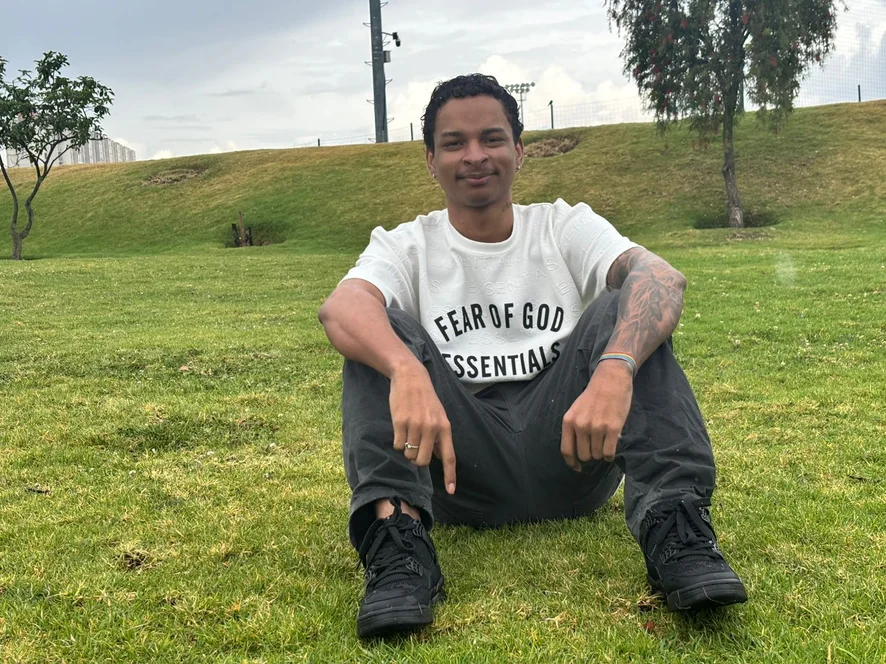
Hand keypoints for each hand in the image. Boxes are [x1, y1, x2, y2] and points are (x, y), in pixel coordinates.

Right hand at [390, 362, 456, 493]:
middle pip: (422, 461)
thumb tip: (440, 458)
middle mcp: (432, 428)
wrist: (410, 377)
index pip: (449, 456)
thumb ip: (440, 437)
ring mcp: (416, 425)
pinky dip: (398, 441)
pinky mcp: (400, 422)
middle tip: (415, 446)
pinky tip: (400, 427)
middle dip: (416, 459)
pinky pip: (398, 446)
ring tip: (408, 432)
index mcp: (444, 428)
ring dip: (406, 449)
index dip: (450, 475)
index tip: (451, 491)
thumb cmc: (425, 399)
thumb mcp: (439, 416)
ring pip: (409, 455)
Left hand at [561, 359, 633, 469]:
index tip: (577, 468)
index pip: (566, 450)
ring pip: (597, 455)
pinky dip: (610, 455)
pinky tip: (611, 448)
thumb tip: (576, 452)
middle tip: (596, 448)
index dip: (571, 463)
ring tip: (605, 442)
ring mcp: (596, 427)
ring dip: (601, 454)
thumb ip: (574, 428)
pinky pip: (609, 453)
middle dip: (590, 456)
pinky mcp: (612, 428)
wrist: (611, 379)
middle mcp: (581, 425)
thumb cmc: (594, 395)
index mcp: (569, 420)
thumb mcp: (576, 409)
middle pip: (583, 456)